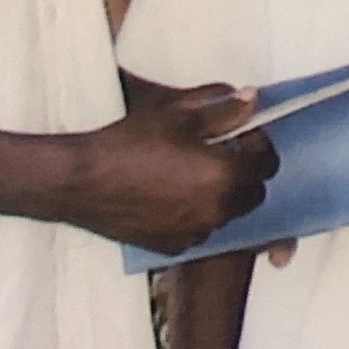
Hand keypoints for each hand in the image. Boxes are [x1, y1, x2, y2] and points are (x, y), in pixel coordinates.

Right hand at [60, 85, 276, 253]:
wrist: (80, 180)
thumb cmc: (128, 144)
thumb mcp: (180, 116)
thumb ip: (224, 110)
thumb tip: (252, 100)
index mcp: (226, 178)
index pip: (267, 164)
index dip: (257, 145)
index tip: (240, 134)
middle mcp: (216, 212)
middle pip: (252, 194)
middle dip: (242, 173)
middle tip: (218, 153)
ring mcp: (194, 234)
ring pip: (225, 213)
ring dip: (219, 195)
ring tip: (190, 173)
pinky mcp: (171, 247)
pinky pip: (197, 229)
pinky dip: (194, 215)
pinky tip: (170, 195)